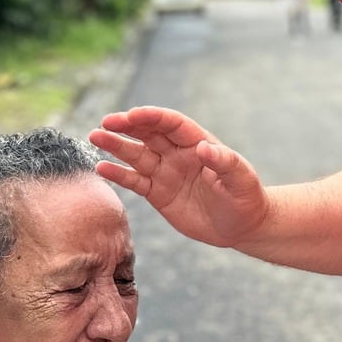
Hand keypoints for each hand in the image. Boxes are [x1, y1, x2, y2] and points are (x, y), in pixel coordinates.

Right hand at [90, 107, 269, 249]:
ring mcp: (166, 172)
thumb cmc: (246, 198)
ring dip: (116, 146)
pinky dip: (118, 174)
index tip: (132, 115)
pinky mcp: (158, 193)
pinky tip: (101, 168)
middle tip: (106, 122)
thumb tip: (206, 148)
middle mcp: (178, 154)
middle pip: (149, 134)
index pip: (171, 124)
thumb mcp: (241, 179)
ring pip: (136, 154)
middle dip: (127, 126)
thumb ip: (225, 162)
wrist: (241, 226)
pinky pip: (135, 181)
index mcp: (198, 143)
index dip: (152, 117)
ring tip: (95, 136)